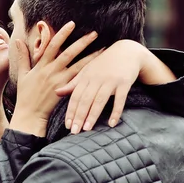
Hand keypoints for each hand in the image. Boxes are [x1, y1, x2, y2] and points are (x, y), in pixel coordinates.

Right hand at [9, 21, 98, 136]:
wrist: (30, 114)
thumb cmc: (25, 95)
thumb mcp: (22, 75)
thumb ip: (22, 57)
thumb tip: (18, 41)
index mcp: (41, 66)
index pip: (52, 45)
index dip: (62, 34)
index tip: (72, 24)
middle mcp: (51, 71)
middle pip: (69, 53)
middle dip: (82, 42)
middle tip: (95, 33)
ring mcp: (59, 81)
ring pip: (78, 66)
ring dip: (91, 57)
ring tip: (103, 48)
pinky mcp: (65, 91)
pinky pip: (79, 80)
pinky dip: (88, 73)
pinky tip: (98, 67)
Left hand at [56, 40, 173, 133]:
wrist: (127, 51)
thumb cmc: (103, 64)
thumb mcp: (86, 71)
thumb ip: (72, 84)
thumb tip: (56, 93)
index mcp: (85, 77)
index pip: (75, 96)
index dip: (71, 111)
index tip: (67, 125)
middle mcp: (96, 79)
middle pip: (85, 100)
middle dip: (79, 116)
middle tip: (74, 131)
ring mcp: (111, 81)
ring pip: (100, 100)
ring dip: (93, 115)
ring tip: (87, 129)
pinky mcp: (124, 83)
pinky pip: (120, 99)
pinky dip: (116, 112)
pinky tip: (112, 124)